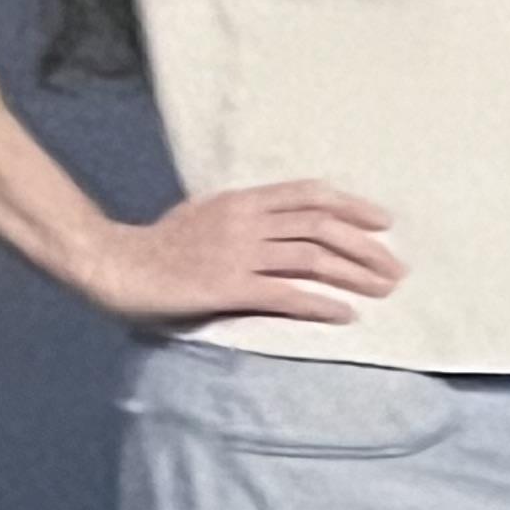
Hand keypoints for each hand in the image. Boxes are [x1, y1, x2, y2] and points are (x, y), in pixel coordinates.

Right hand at [75, 182, 402, 328]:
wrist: (114, 265)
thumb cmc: (156, 245)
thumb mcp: (202, 214)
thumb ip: (241, 215)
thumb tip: (275, 223)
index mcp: (241, 200)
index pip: (309, 194)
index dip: (352, 206)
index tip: (383, 222)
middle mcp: (245, 221)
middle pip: (321, 226)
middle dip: (366, 246)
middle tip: (396, 268)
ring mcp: (237, 253)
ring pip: (312, 258)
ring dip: (354, 274)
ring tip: (383, 290)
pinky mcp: (227, 287)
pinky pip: (285, 294)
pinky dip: (320, 304)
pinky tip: (345, 314)